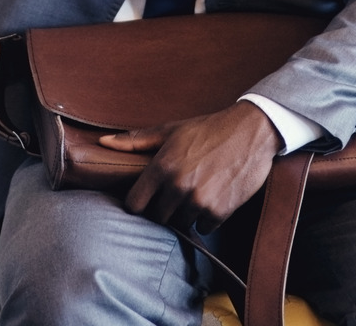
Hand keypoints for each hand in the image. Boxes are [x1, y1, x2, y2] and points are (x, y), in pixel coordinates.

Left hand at [98, 102, 282, 231]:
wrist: (252, 131)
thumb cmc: (208, 129)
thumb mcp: (171, 130)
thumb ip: (136, 141)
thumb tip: (103, 143)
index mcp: (161, 166)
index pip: (134, 204)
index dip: (139, 203)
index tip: (147, 198)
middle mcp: (178, 186)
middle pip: (157, 217)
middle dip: (164, 207)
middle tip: (177, 192)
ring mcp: (199, 201)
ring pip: (181, 223)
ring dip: (187, 212)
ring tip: (197, 190)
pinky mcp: (219, 211)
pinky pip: (203, 226)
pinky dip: (207, 216)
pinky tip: (213, 195)